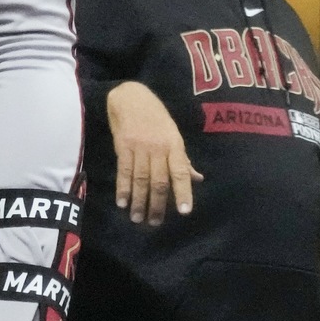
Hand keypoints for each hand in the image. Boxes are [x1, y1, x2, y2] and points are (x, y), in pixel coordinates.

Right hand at [106, 81, 201, 223]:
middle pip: (159, 181)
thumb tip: (197, 179)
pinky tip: (123, 203)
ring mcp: (139, 148)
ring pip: (141, 179)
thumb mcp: (173, 134)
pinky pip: (124, 171)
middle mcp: (158, 148)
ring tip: (138, 219)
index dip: (183, 192)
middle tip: (155, 223)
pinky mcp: (122, 147)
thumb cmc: (156, 116)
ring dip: (139, 201)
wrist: (130, 97)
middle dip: (157, 204)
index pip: (180, 172)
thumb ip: (183, 159)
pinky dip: (123, 188)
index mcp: (174, 145)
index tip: (184, 211)